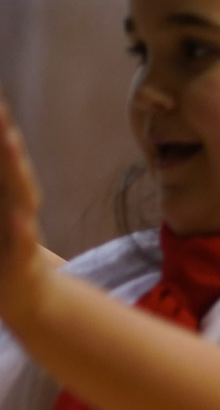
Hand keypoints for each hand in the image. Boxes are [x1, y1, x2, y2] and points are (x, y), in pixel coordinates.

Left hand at [0, 87, 52, 320]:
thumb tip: (9, 154)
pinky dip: (22, 228)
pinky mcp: (23, 262)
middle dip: (5, 140)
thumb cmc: (4, 255)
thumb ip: (6, 185)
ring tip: (11, 144)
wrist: (27, 299)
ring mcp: (21, 233)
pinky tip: (21, 216)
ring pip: (21, 197)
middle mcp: (15, 209)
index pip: (0, 160)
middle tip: (1, 110)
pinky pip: (23, 242)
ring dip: (17, 170)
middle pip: (11, 169)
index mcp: (4, 197)